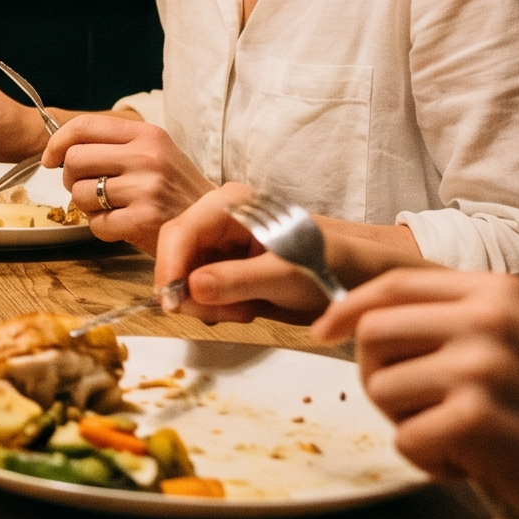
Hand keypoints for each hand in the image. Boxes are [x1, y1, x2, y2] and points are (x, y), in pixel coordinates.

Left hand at [42, 114, 213, 249]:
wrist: (216, 225)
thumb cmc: (177, 191)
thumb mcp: (155, 154)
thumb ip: (115, 146)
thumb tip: (62, 150)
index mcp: (147, 134)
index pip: (85, 126)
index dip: (57, 142)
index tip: (50, 158)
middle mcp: (146, 156)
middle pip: (75, 159)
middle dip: (71, 179)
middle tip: (88, 189)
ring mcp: (146, 187)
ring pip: (79, 193)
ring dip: (87, 206)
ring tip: (112, 209)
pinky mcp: (143, 219)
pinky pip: (96, 224)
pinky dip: (102, 229)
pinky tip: (122, 226)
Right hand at [155, 183, 334, 323]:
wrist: (349, 274)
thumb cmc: (325, 265)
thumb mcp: (285, 275)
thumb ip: (239, 280)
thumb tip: (191, 287)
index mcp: (230, 204)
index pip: (180, 231)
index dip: (169, 267)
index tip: (172, 305)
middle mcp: (215, 217)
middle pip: (176, 255)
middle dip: (194, 292)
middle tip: (230, 314)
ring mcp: (216, 240)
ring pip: (183, 276)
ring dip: (208, 302)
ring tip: (246, 309)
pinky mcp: (218, 262)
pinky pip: (196, 287)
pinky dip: (214, 305)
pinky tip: (243, 307)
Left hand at [314, 269, 518, 518]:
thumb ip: (459, 323)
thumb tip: (365, 323)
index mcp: (498, 292)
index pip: (393, 285)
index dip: (348, 310)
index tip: (325, 332)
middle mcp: (487, 318)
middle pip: (372, 335)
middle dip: (380, 378)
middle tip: (423, 412)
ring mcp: (480, 367)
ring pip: (381, 390)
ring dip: (410, 425)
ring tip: (466, 440)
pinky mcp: (475, 420)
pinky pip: (406, 442)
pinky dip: (433, 464)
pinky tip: (480, 466)